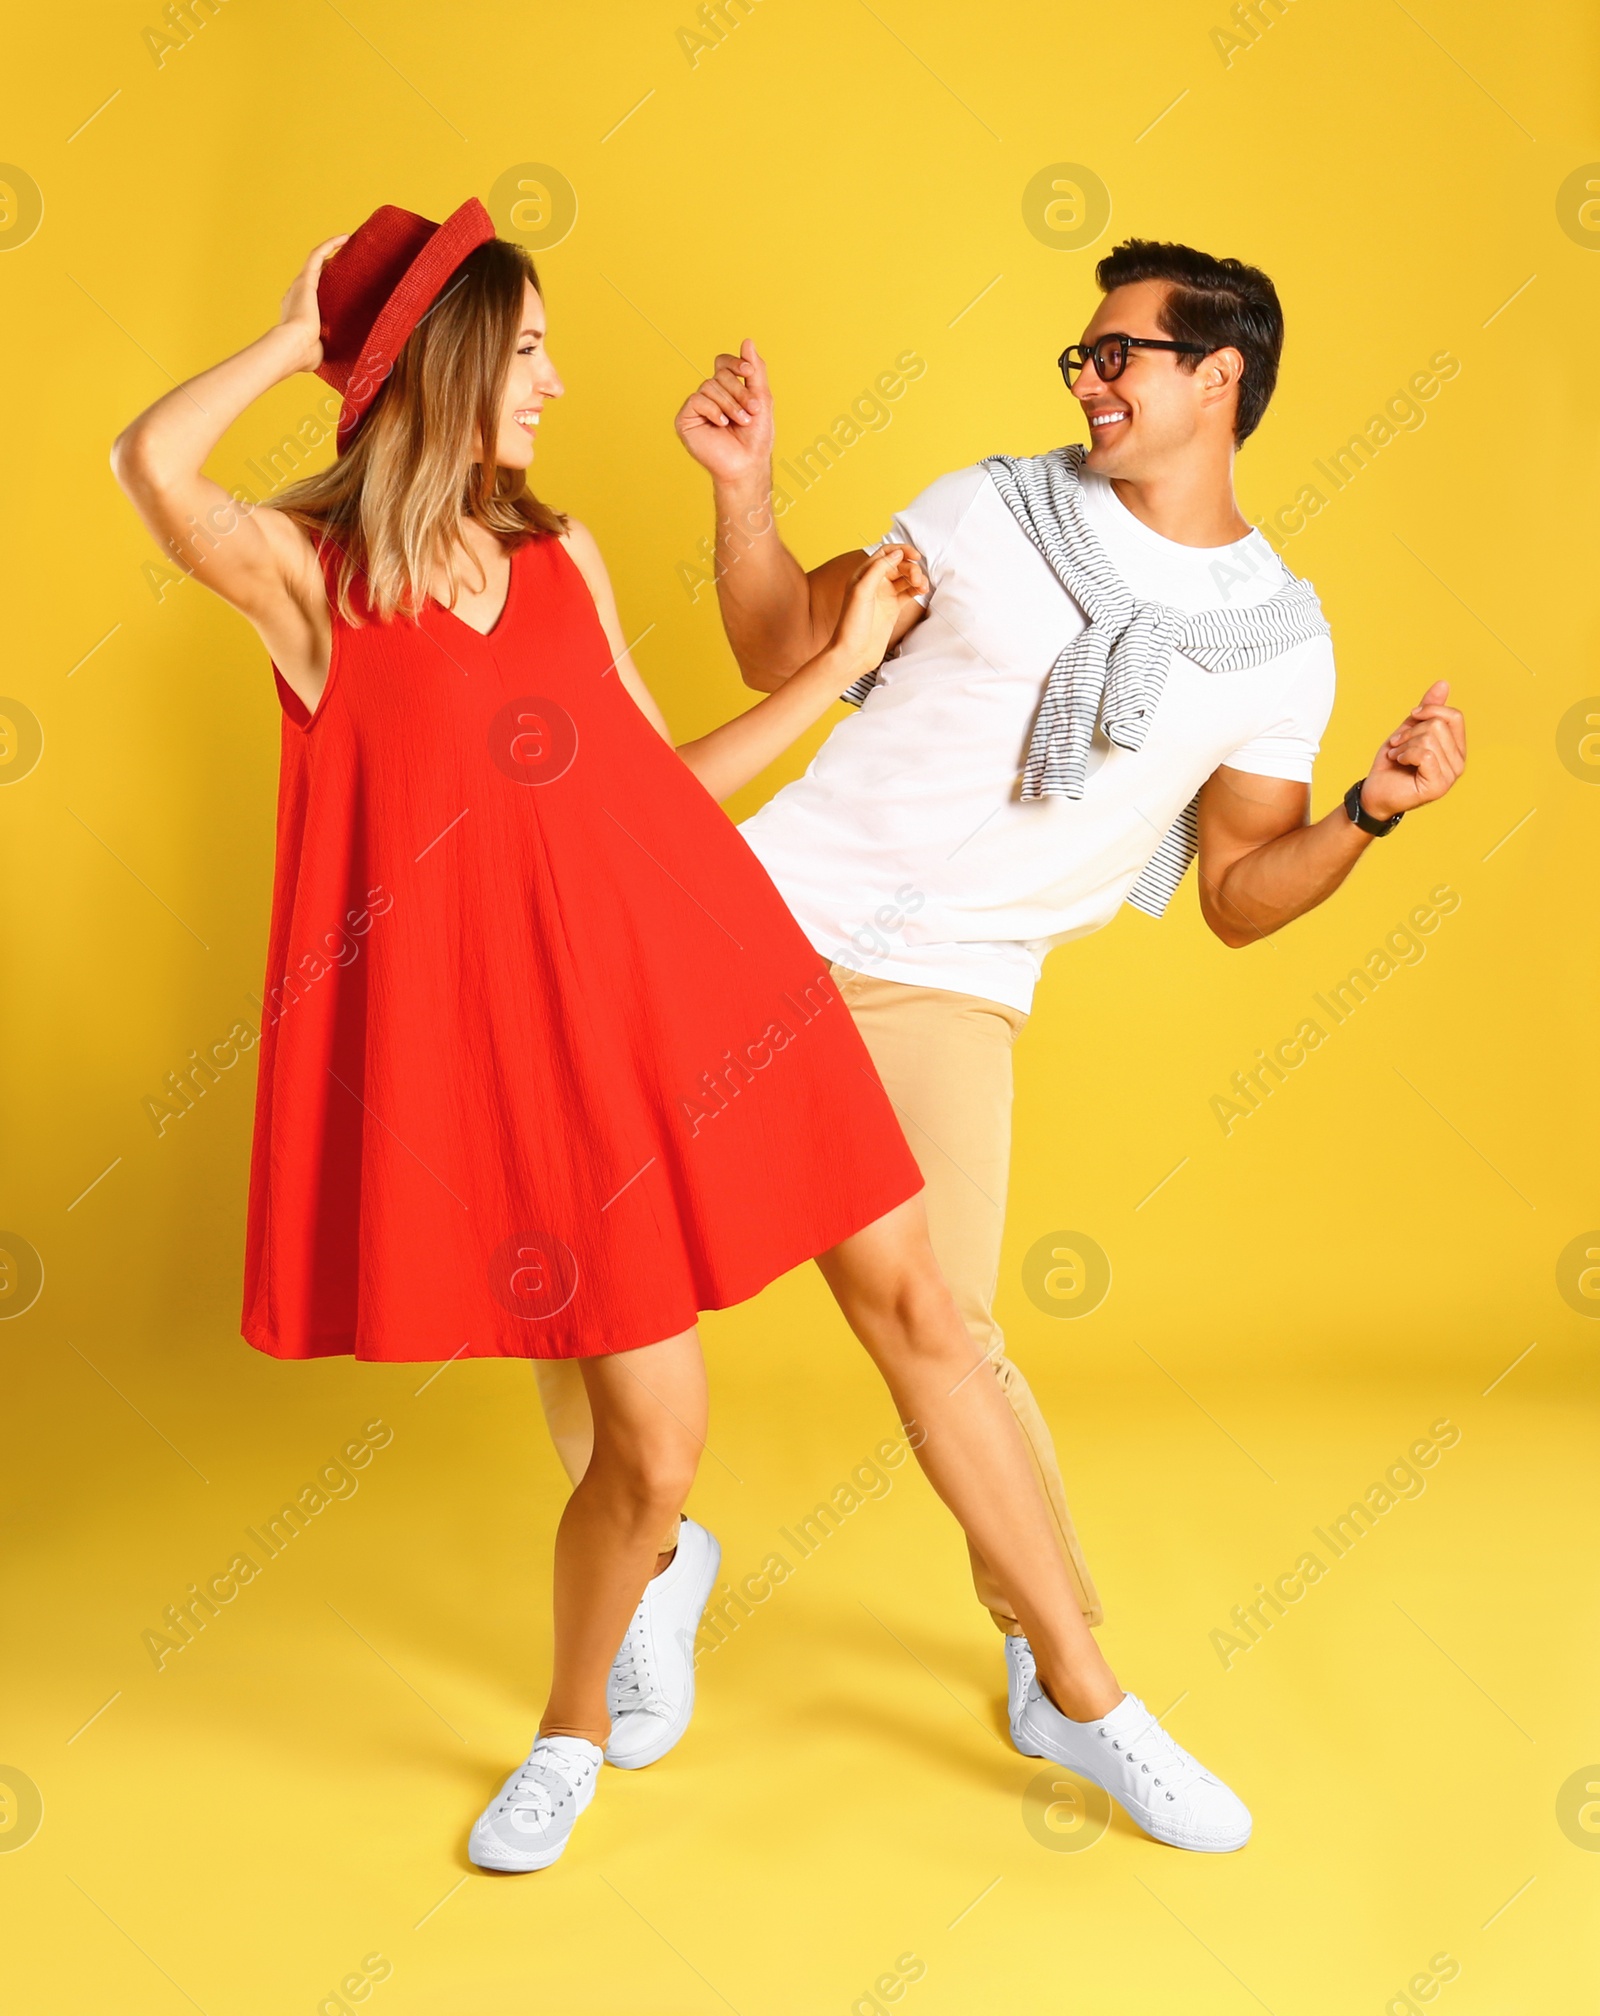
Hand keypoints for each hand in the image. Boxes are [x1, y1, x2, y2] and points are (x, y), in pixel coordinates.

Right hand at [275, 234, 349, 372]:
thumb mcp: (320, 350)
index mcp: (298, 312)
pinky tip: (345, 238)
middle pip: (316, 275)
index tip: (344, 285)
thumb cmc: (305, 355)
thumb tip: (345, 359)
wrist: (293, 347)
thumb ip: (328, 347)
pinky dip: (331, 244)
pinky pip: (318, 254)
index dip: (328, 287)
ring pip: (317, 261)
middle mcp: (296, 294)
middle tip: (351, 261)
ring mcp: (300, 285)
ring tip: (350, 243)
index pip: (315, 294)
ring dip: (332, 250)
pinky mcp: (306, 279)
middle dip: (331, 266)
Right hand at [674, 339, 773, 485]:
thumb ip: (755, 370)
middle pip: (719, 375)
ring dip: (729, 404)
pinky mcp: (685, 420)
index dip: (735, 363)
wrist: (747, 464)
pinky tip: (721, 425)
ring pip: (709, 386)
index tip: (749, 373)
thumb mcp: (761, 398)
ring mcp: (697, 408)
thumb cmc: (756, 437)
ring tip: (739, 422)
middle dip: (738, 392)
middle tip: (751, 411)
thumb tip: (747, 341)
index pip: (723, 363)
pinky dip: (713, 410)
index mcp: (725, 390)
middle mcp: (709, 396)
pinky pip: (696, 400)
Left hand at [828, 545, 927, 674]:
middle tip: (917, 579)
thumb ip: (879, 569)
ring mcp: (884, 596)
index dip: (901, 551)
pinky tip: (922, 591)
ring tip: (922, 586)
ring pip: (905, 578)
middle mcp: (874, 583)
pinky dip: (917, 589)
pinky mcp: (892, 609)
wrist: (853, 653)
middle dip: (911, 568)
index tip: (915, 556)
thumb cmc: (851, 624)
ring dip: (916, 578)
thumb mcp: (862, 591)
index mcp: (863, 574)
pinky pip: (908, 593)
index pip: (885, 553)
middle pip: (899, 565)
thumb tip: (897, 554)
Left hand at [1360, 679, 1465, 819]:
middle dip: (1411, 731)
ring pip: (1430, 739)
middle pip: (1439, 726)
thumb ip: (1428, 710)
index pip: (1455, 716)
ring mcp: (1450, 776)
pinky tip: (1399, 762)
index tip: (1412, 715)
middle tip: (1397, 745)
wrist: (1375, 790)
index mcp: (1456, 748)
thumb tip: (1443, 684)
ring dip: (1405, 744)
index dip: (1430, 710)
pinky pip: (1425, 755)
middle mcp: (1459, 762)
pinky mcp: (1438, 786)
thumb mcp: (1409, 730)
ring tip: (1397, 755)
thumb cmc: (1393, 763)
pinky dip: (1405, 754)